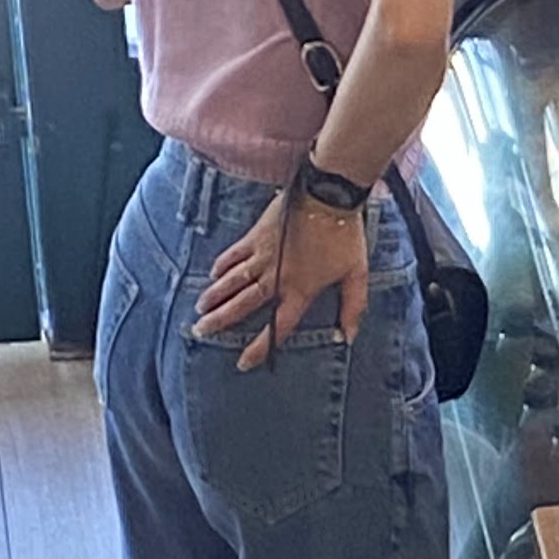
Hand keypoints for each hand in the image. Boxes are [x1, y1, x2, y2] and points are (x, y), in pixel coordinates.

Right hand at [193, 187, 371, 369]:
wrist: (329, 197)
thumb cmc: (345, 236)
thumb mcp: (357, 274)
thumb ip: (353, 307)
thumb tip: (348, 337)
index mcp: (301, 290)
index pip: (278, 326)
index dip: (260, 347)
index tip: (243, 362)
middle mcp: (277, 277)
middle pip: (243, 305)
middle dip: (220, 320)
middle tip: (201, 331)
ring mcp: (263, 256)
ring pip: (232, 281)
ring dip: (215, 296)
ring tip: (200, 309)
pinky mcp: (257, 236)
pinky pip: (234, 254)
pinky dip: (222, 266)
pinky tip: (213, 275)